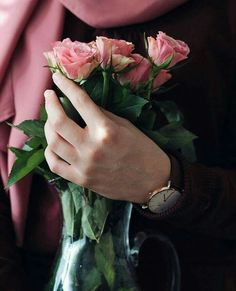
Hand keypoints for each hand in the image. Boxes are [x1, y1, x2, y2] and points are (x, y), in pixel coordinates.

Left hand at [44, 73, 170, 203]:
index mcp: (106, 130)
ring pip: (53, 142)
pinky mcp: (82, 180)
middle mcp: (92, 147)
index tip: (57, 77)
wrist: (152, 181)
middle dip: (50, 104)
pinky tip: (52, 145)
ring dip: (47, 126)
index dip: (65, 85)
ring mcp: (85, 165)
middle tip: (49, 96)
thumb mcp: (126, 126)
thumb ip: (102, 115)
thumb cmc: (144, 150)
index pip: (80, 101)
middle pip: (58, 122)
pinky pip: (55, 165)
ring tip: (50, 119)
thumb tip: (81, 106)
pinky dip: (50, 152)